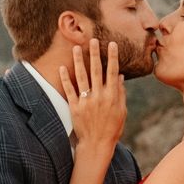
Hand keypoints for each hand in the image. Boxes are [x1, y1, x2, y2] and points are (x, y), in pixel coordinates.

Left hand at [59, 38, 125, 155]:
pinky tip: (63, 67)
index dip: (113, 57)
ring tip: (77, 48)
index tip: (112, 44)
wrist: (97, 144)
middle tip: (93, 39)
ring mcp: (86, 101)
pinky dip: (66, 78)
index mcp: (112, 96)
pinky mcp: (75, 107)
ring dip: (79, 61)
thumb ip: (120, 92)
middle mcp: (99, 96)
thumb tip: (119, 75)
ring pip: (82, 77)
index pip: (113, 72)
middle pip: (97, 70)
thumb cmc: (112, 128)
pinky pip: (70, 90)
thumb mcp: (121, 111)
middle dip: (95, 54)